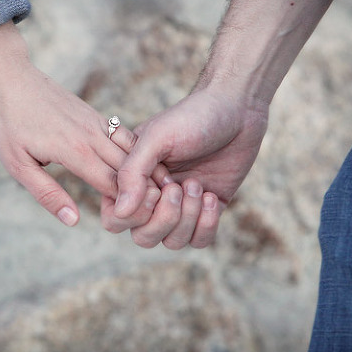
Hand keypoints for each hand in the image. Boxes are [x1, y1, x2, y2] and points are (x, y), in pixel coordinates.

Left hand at [0, 22, 168, 226]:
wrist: (7, 75)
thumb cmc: (6, 123)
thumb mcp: (18, 165)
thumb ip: (48, 194)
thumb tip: (73, 220)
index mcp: (75, 150)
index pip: (115, 185)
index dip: (129, 206)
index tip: (141, 223)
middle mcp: (92, 135)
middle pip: (131, 169)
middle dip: (145, 193)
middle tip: (159, 214)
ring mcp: (96, 122)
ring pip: (133, 151)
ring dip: (147, 172)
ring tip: (160, 194)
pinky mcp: (95, 115)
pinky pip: (124, 136)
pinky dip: (137, 154)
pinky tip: (143, 168)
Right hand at [109, 86, 267, 247]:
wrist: (237, 108)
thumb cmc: (191, 117)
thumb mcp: (156, 139)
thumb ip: (132, 174)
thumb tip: (119, 211)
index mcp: (130, 178)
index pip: (115, 219)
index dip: (136, 212)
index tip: (157, 185)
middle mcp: (151, 197)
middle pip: (143, 237)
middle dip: (164, 218)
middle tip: (179, 185)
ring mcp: (180, 207)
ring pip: (172, 242)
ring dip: (187, 218)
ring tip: (198, 185)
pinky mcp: (207, 211)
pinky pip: (199, 241)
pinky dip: (206, 224)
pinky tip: (213, 196)